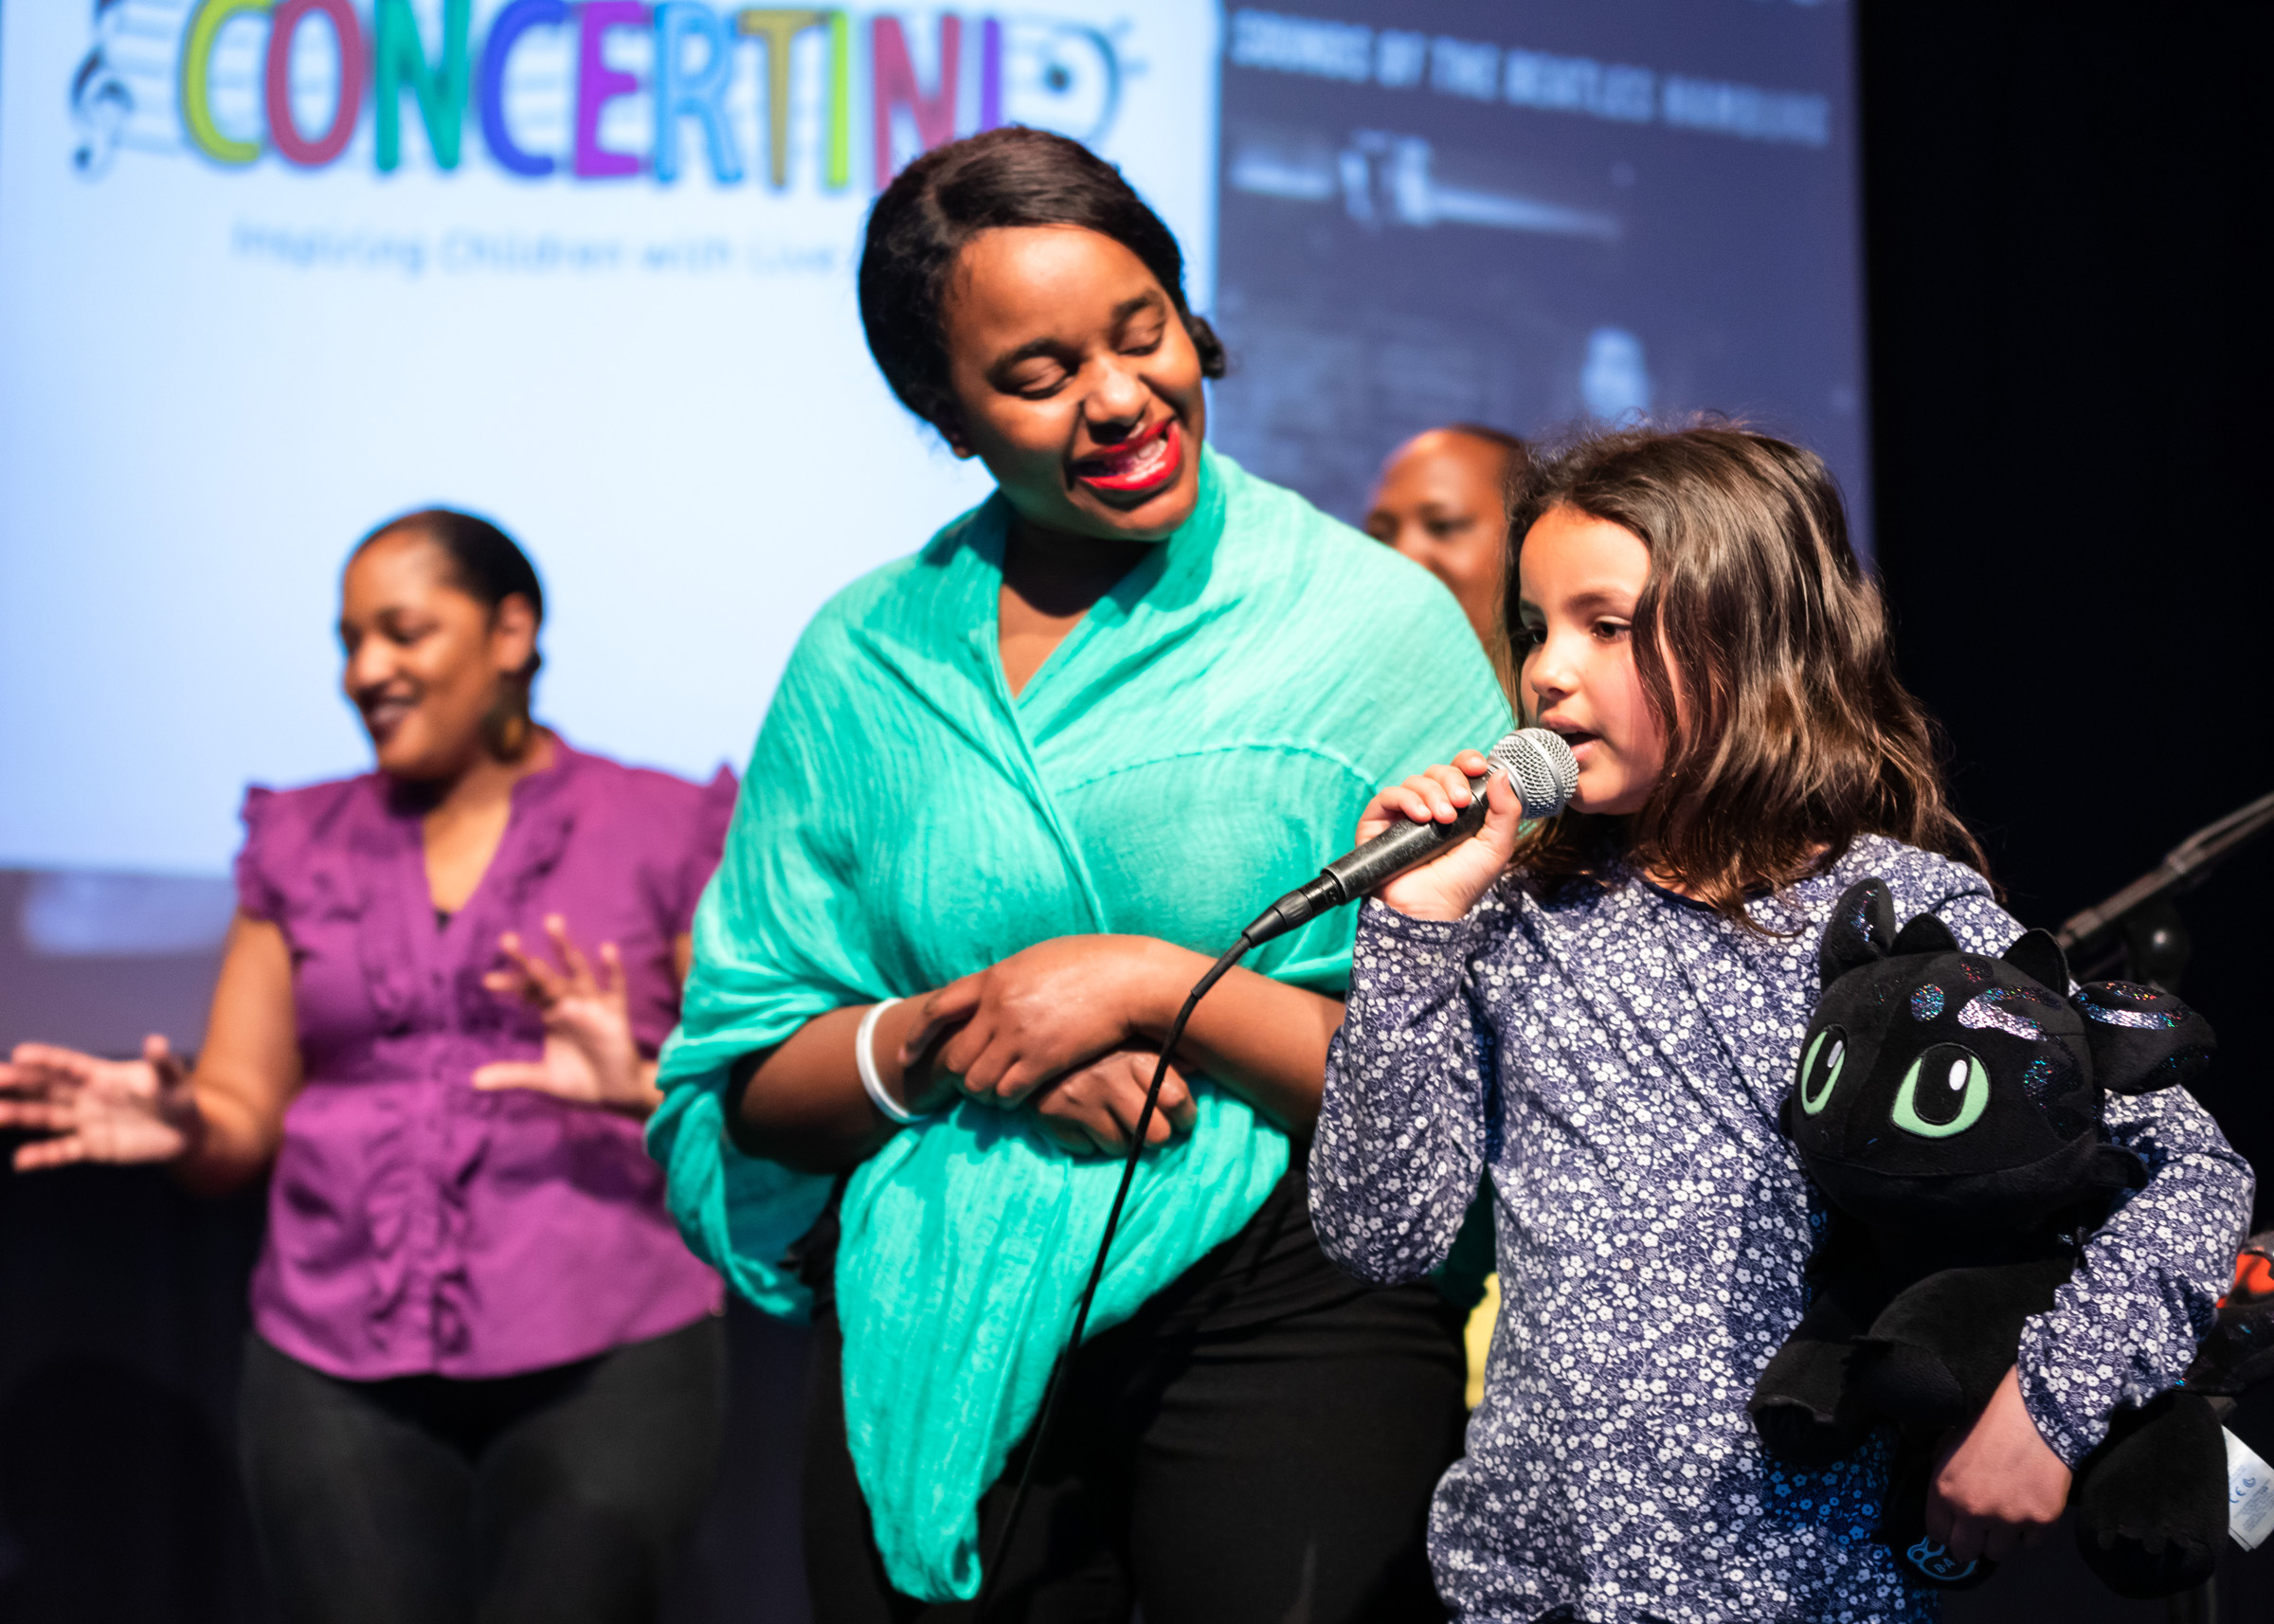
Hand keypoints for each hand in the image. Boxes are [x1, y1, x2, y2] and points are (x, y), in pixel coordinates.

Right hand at [0, 1035, 199, 1169]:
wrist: (185, 1134)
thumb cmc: (178, 1098)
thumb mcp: (175, 1080)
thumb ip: (162, 1064)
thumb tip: (155, 1041)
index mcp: (103, 1075)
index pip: (69, 1065)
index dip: (47, 1059)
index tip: (20, 1053)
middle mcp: (87, 1097)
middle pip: (46, 1088)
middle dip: (19, 1082)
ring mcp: (86, 1122)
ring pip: (46, 1118)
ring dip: (20, 1116)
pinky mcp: (92, 1147)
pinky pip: (62, 1152)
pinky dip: (42, 1157)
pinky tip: (20, 1161)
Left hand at [475, 915, 657, 1116]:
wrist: (616, 1092)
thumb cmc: (580, 1079)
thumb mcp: (544, 1078)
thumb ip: (512, 1074)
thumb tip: (473, 1080)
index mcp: (551, 1013)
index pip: (527, 992)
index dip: (509, 984)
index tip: (488, 981)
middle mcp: (570, 1002)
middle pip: (546, 976)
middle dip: (527, 961)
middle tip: (505, 940)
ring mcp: (593, 1004)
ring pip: (578, 971)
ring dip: (565, 949)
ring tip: (551, 922)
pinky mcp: (615, 1013)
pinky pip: (615, 987)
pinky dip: (612, 968)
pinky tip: (606, 948)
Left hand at [896, 935, 1175, 1110]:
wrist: (1128, 980)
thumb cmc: (1092, 963)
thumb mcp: (1038, 959)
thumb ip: (1008, 979)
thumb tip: (992, 992)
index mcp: (995, 978)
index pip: (939, 1009)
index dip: (918, 1037)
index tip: (907, 1056)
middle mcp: (998, 1008)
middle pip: (954, 1056)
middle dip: (957, 1074)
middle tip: (969, 1082)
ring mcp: (1018, 1036)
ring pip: (975, 1081)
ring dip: (982, 1092)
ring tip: (995, 1093)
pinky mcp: (1042, 1060)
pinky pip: (1007, 1092)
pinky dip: (1007, 1100)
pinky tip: (1018, 1097)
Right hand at [1023, 1049, 1198, 1155]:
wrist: (1031, 1037)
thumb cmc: (1095, 1043)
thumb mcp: (1132, 1038)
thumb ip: (1166, 1053)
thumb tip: (1200, 1064)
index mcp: (1135, 1057)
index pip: (1175, 1099)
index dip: (1185, 1115)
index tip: (1181, 1118)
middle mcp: (1109, 1079)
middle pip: (1156, 1134)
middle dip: (1155, 1134)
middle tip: (1149, 1127)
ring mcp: (1081, 1100)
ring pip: (1121, 1147)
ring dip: (1120, 1139)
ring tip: (1113, 1120)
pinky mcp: (1054, 1117)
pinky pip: (1087, 1149)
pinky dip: (1089, 1140)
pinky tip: (1086, 1121)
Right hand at [1361, 749, 1524, 920]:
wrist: (1429, 909)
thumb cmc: (1462, 883)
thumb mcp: (1496, 847)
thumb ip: (1506, 811)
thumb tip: (1502, 773)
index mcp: (1458, 809)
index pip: (1461, 771)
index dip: (1468, 762)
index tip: (1479, 766)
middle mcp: (1430, 807)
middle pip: (1439, 771)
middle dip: (1452, 780)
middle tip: (1460, 805)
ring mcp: (1403, 814)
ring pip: (1416, 781)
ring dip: (1432, 794)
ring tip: (1441, 820)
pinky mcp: (1378, 822)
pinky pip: (1389, 795)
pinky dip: (1406, 799)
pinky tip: (1420, 817)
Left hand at [1925, 1366, 2072, 1563]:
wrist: (2035, 1416)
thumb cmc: (1988, 1425)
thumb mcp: (1948, 1445)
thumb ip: (1942, 1478)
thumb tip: (1942, 1506)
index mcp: (1945, 1491)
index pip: (1936, 1534)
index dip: (1945, 1533)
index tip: (1954, 1531)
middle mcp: (1973, 1510)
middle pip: (1964, 1553)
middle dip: (1970, 1543)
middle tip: (1980, 1531)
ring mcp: (2008, 1519)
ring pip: (1998, 1553)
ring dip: (2001, 1539)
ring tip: (2006, 1515)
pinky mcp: (2040, 1522)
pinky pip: (2030, 1544)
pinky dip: (2030, 1532)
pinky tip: (2029, 1509)